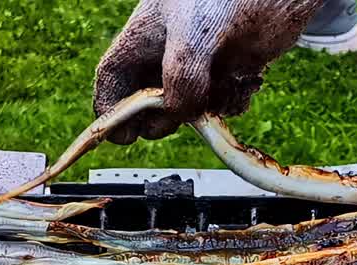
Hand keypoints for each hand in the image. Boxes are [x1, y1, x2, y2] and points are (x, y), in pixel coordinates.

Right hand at [95, 0, 320, 143]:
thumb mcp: (195, 33)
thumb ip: (181, 75)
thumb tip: (179, 114)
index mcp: (144, 38)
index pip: (113, 79)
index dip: (111, 112)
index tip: (125, 138)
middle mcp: (167, 55)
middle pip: (149, 104)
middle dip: (164, 119)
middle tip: (184, 116)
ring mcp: (198, 66)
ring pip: (188, 109)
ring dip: (205, 113)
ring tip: (226, 88)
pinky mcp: (228, 72)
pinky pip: (220, 104)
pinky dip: (232, 104)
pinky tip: (246, 83)